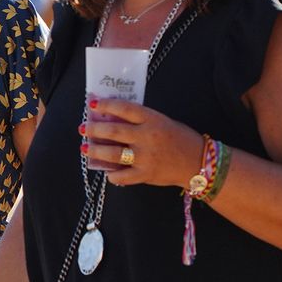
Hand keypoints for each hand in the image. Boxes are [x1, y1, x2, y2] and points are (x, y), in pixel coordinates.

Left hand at [79, 97, 204, 188]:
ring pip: (113, 154)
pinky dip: (111, 174)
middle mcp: (147, 137)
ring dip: (95, 151)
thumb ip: (141, 121)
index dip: (106, 105)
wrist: (198, 162)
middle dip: (94, 129)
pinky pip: (121, 176)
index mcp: (152, 119)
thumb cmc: (180, 138)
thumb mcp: (163, 122)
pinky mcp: (145, 175)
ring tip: (85, 149)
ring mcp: (145, 157)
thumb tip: (113, 119)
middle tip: (83, 128)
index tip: (92, 104)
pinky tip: (106, 171)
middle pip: (113, 131)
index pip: (124, 109)